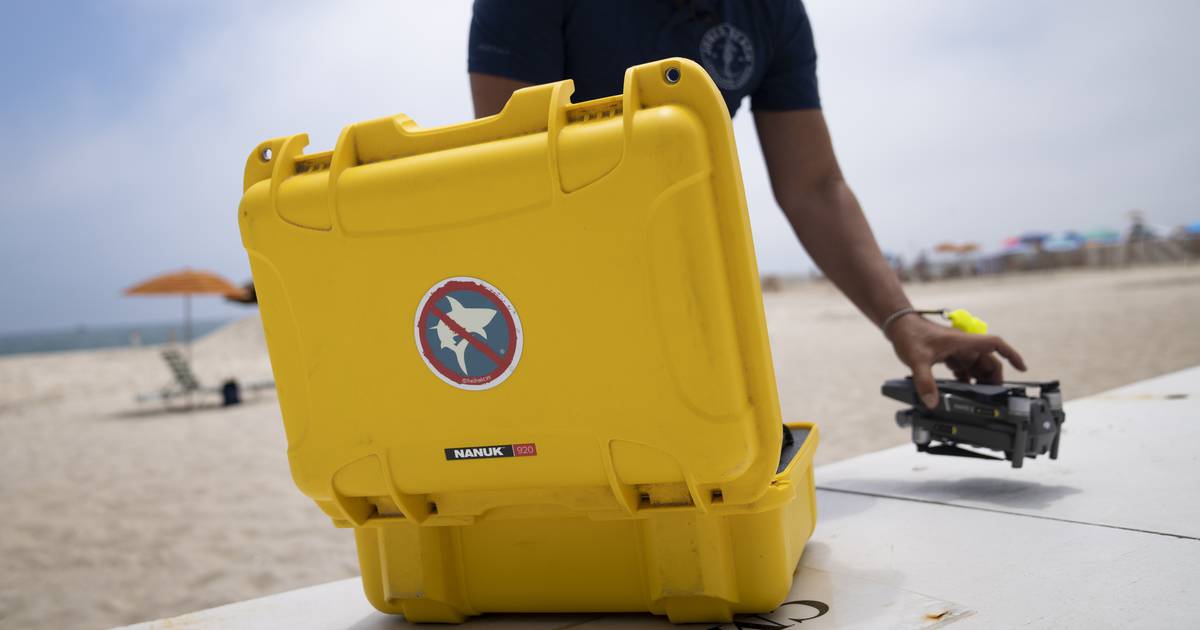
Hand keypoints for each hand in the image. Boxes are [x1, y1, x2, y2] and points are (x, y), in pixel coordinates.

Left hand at [886, 314, 1026, 408]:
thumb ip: (925, 382)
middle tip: (992, 397)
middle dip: (993, 378)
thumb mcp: (917, 360)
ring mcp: (957, 350)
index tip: (1022, 367)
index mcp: (964, 342)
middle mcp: (964, 345)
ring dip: (979, 380)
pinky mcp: (948, 354)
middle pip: (988, 361)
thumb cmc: (910, 335)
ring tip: (978, 397)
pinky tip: (960, 388)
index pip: (996, 344)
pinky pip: (963, 368)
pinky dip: (965, 378)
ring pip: (976, 366)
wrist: (898, 325)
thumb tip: (932, 402)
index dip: (1011, 355)